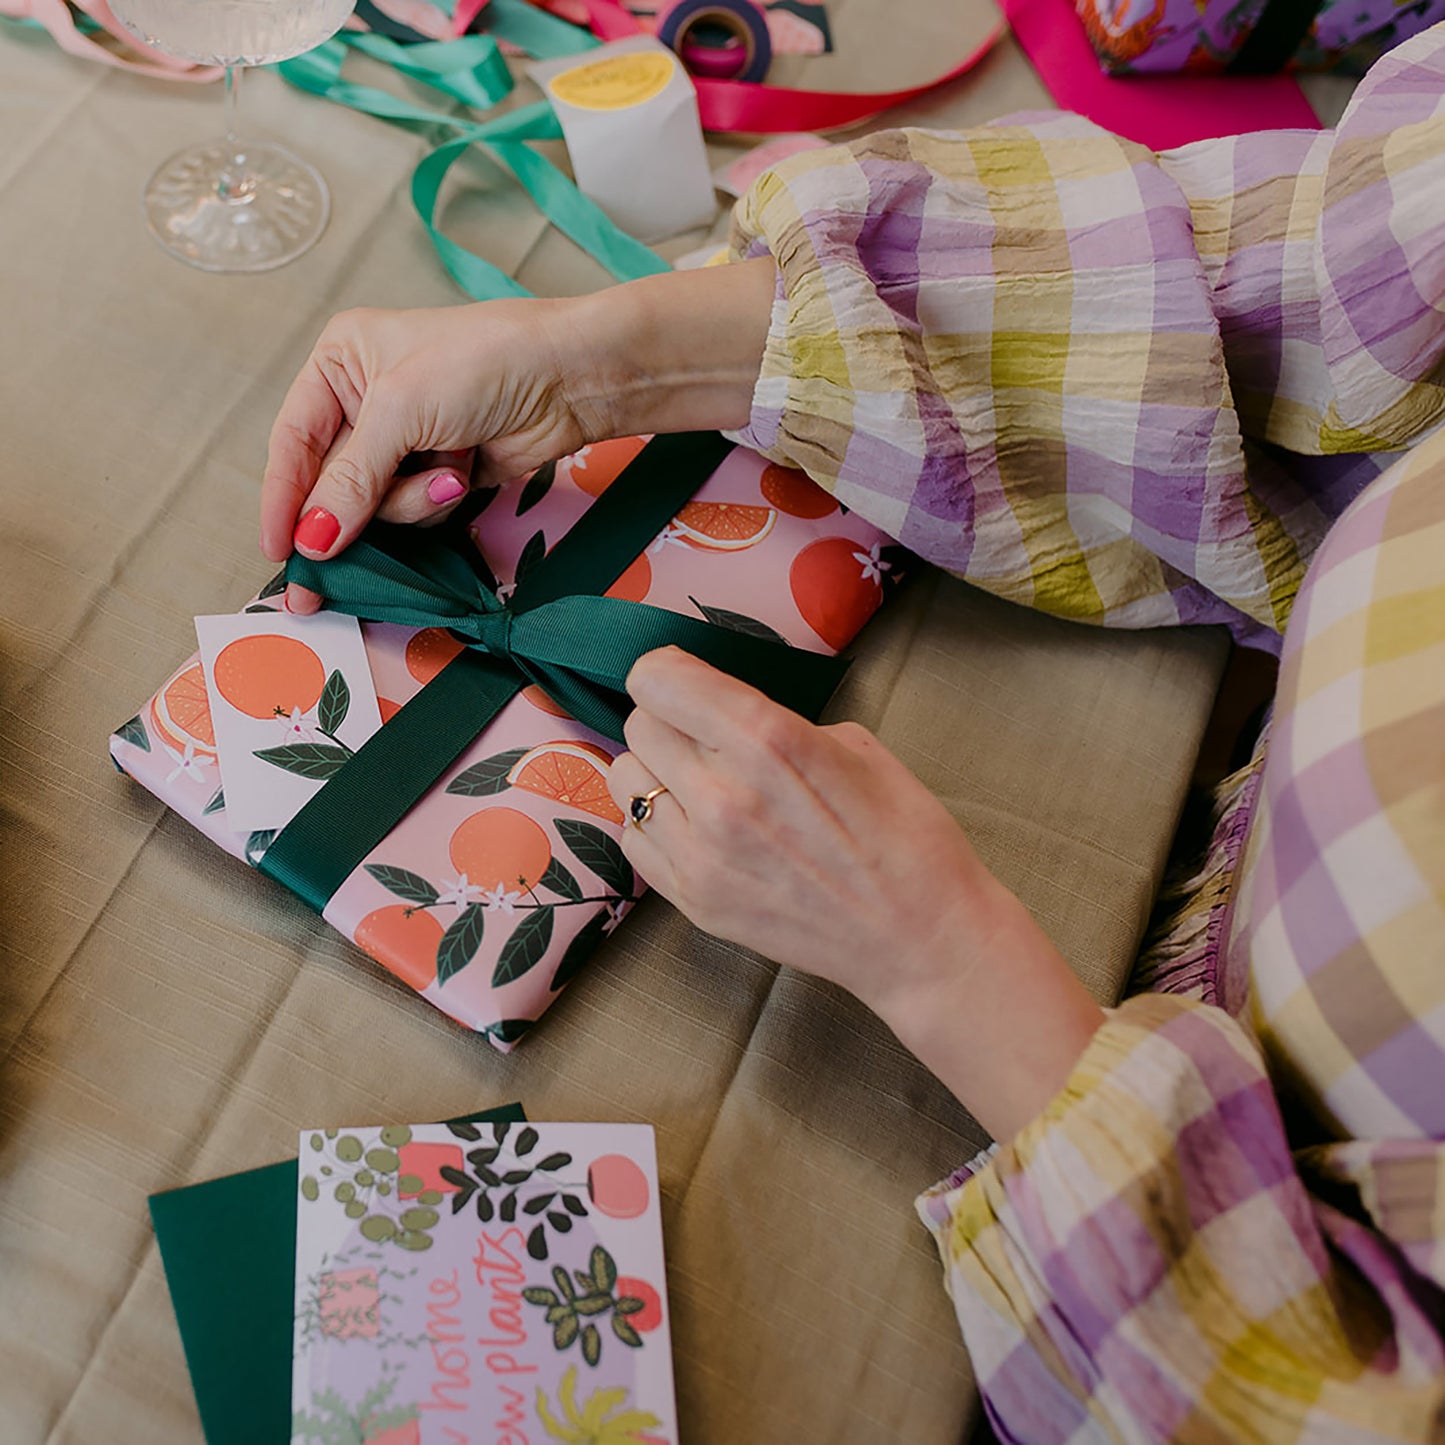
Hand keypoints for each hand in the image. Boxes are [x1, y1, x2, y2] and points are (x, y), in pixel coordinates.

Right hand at [260, 259, 775, 612]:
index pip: (292, 442)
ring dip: (409, 503)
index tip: (276, 552)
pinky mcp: (441, 471)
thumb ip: (351, 480)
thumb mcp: (400, 413)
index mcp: (339, 363)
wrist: (569, 377)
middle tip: (321, 581)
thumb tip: (312, 540)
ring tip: (449, 474)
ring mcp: (406, 441)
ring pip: (375, 506)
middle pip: (331, 484)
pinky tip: (464, 474)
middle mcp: (364, 401)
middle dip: (347, 516)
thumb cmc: (481, 364)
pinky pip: (415, 512)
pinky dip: (435, 503)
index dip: (282, 500)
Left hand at [608, 648, 1104, 1140]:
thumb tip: (725, 715)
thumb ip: (776, 722)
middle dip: (669, 719)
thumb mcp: (855, 746)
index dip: (671, 672)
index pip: (657, 679)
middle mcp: (722, 794)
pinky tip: (697, 827)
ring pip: (626, 778)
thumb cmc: (904, 836)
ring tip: (700, 783)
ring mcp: (702, 854)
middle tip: (708, 737)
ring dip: (655, 769)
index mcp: (768, 741)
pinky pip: (633, 836)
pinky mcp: (693, 900)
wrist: (919, 940)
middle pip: (640, 723)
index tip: (691, 683)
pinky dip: (655, 822)